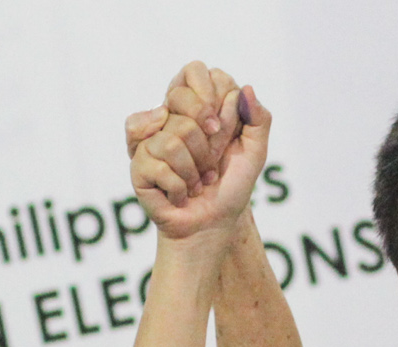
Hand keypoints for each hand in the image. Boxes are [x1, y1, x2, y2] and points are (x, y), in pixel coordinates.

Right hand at [128, 63, 268, 240]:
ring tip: (196, 182)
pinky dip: (180, 186)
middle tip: (211, 163)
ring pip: (173, 138)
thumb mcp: (255, 152)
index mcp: (195, 104)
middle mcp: (169, 116)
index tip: (224, 130)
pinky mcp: (138, 165)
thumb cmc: (231, 187)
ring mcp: (150, 140)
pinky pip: (160, 164)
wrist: (213, 224)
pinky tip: (180, 194)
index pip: (195, 71)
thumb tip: (244, 87)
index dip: (213, 99)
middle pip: (181, 102)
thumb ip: (259, 118)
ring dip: (194, 169)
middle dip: (207, 143)